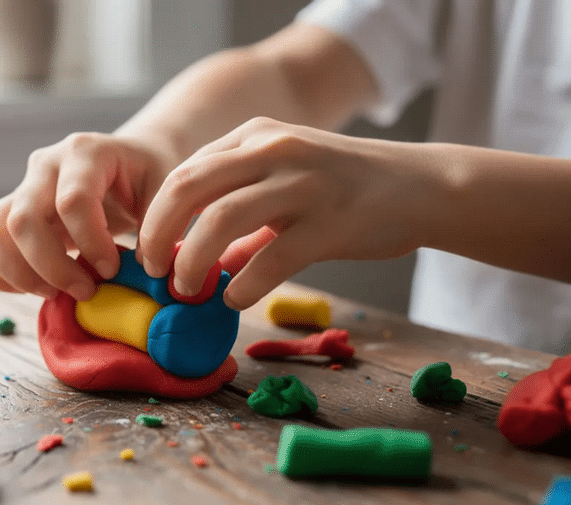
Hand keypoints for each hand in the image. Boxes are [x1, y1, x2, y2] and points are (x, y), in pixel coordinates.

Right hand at [0, 132, 174, 300]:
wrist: (127, 161)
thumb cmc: (148, 175)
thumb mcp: (166, 189)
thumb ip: (160, 226)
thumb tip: (146, 271)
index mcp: (84, 152)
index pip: (73, 201)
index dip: (91, 243)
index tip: (113, 269)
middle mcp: (44, 165)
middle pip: (24, 219)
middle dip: (52, 267)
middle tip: (85, 291)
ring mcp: (21, 187)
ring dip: (21, 274)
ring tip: (56, 294)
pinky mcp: (10, 212)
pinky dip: (3, 275)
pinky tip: (39, 288)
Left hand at [138, 117, 440, 309]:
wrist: (421, 186)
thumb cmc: (347, 188)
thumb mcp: (287, 184)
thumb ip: (244, 218)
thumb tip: (207, 266)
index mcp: (256, 136)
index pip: (184, 172)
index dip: (156, 216)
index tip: (149, 252)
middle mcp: (274, 149)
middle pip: (188, 187)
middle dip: (157, 233)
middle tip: (153, 270)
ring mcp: (302, 182)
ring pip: (219, 219)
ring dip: (191, 261)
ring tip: (186, 290)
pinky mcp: (330, 222)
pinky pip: (270, 259)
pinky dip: (242, 286)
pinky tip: (235, 300)